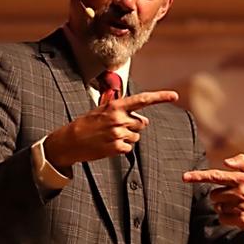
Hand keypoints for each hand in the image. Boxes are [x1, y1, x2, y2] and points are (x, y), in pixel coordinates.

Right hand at [44, 90, 177, 172]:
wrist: (69, 141)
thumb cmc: (86, 124)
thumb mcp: (102, 110)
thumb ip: (123, 111)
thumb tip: (144, 120)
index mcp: (116, 106)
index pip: (143, 100)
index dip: (160, 97)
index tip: (174, 95)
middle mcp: (119, 119)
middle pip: (141, 123)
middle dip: (133, 125)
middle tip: (115, 127)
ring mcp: (118, 134)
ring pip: (136, 136)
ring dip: (127, 137)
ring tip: (109, 136)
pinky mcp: (117, 147)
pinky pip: (129, 147)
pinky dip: (122, 147)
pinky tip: (109, 145)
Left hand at [182, 153, 243, 237]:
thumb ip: (242, 161)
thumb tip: (226, 161)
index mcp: (242, 178)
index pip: (215, 176)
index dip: (198, 176)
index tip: (184, 177)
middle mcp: (241, 191)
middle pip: (213, 195)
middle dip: (219, 196)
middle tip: (232, 197)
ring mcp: (241, 206)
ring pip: (217, 207)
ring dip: (223, 207)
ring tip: (237, 206)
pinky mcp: (240, 219)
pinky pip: (222, 218)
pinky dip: (226, 217)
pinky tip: (238, 215)